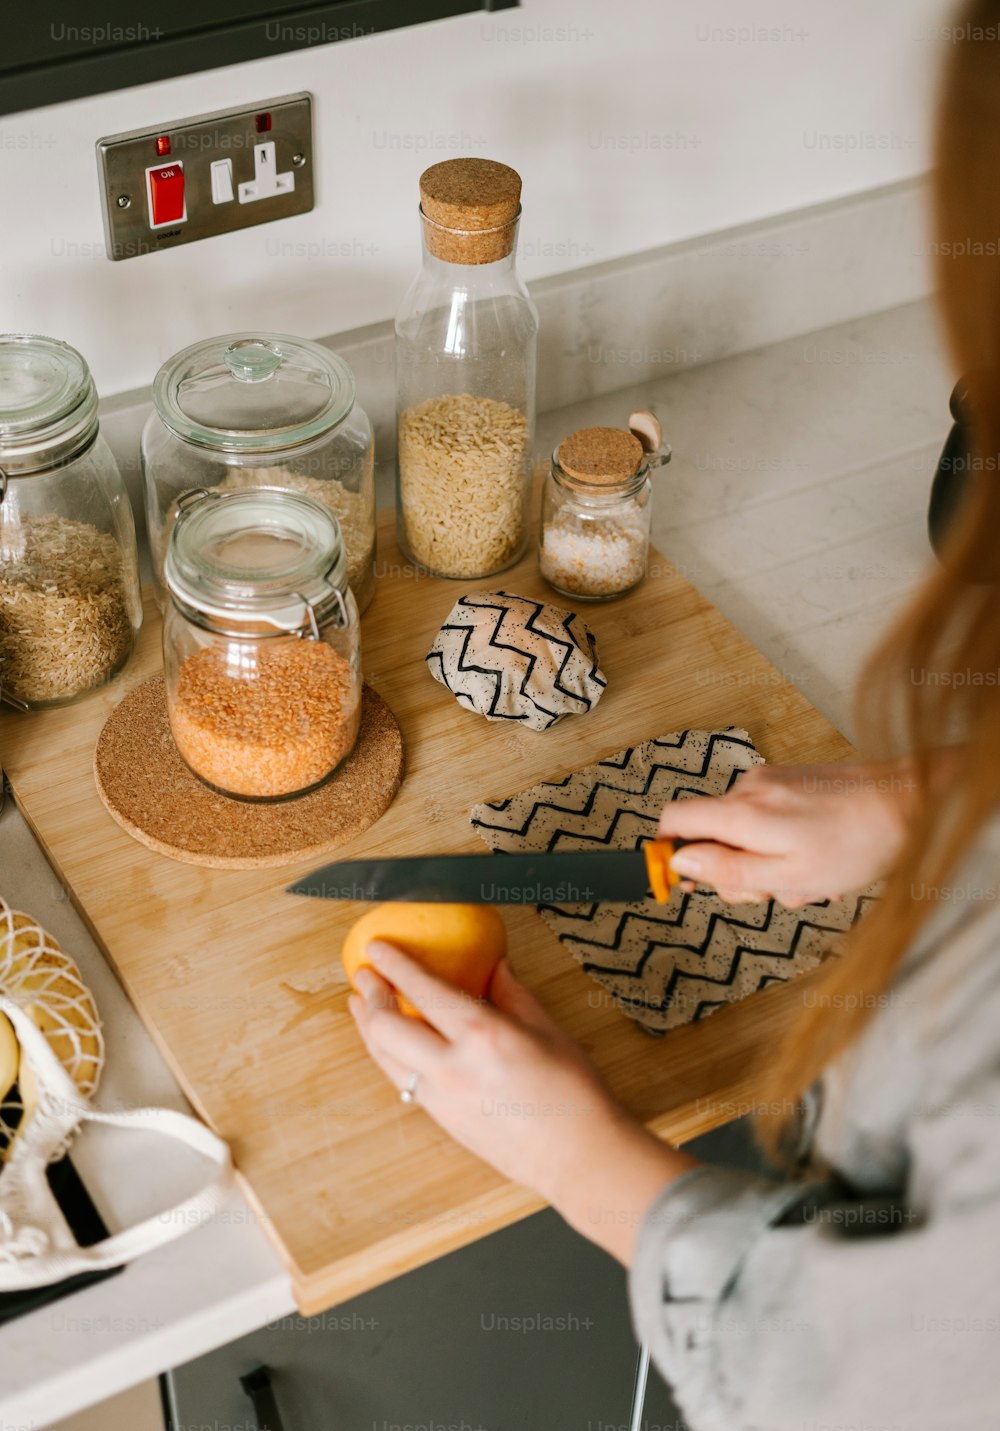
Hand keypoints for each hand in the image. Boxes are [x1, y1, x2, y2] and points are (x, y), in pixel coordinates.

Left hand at [349, 943, 694, 1261]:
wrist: (578, 1157)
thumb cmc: (573, 1094)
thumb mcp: (547, 1029)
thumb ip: (513, 993)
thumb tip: (494, 966)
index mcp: (483, 1036)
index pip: (423, 989)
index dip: (394, 964)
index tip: (378, 948)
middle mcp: (453, 1068)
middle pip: (386, 1027)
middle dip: (369, 995)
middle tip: (363, 974)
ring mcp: (443, 1099)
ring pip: (384, 1057)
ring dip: (368, 1027)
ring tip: (363, 1006)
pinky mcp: (443, 1121)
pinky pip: (402, 1081)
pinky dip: (388, 1055)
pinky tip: (391, 1044)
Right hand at [659, 758, 915, 906]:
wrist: (907, 801)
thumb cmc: (855, 844)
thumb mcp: (787, 876)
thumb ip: (728, 871)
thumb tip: (679, 864)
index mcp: (741, 814)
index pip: (672, 821)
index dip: (669, 853)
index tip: (684, 881)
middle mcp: (748, 789)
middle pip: (708, 835)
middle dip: (734, 871)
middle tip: (772, 890)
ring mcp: (770, 782)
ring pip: (742, 833)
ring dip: (766, 862)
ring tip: (809, 877)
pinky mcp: (789, 780)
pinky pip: (766, 819)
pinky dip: (782, 843)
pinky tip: (817, 857)